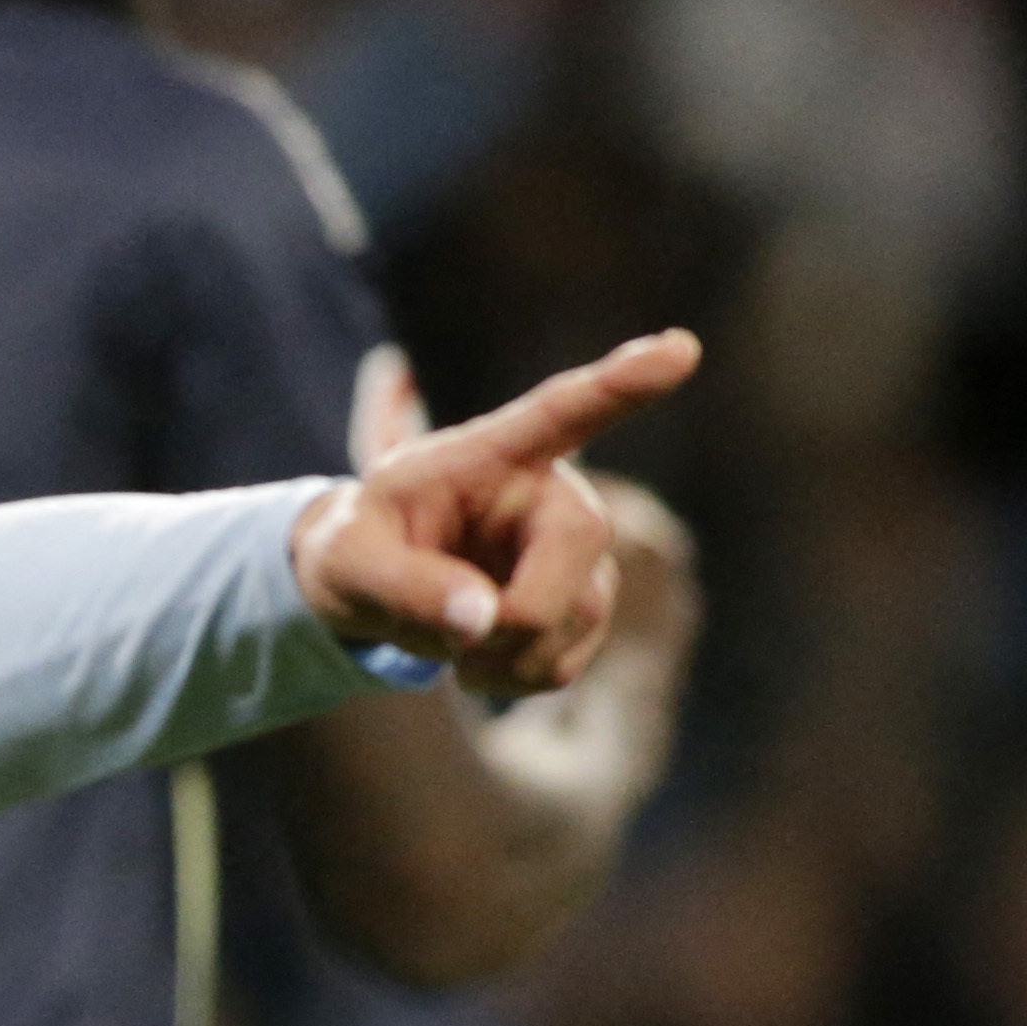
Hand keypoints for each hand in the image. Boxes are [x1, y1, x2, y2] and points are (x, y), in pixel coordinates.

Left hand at [292, 330, 697, 697]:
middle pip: (574, 557)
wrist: (374, 591)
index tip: (678, 347)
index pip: (563, 412)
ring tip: (447, 637)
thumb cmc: (359, 550)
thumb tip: (485, 623)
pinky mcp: (584, 609)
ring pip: (570, 624)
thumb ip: (403, 585)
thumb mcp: (348, 562)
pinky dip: (507, 679)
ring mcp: (580, 555)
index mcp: (493, 454)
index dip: (622, 382)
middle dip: (509, 617)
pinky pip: (559, 666)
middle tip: (448, 635)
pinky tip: (476, 660)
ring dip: (497, 656)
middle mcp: (555, 495)